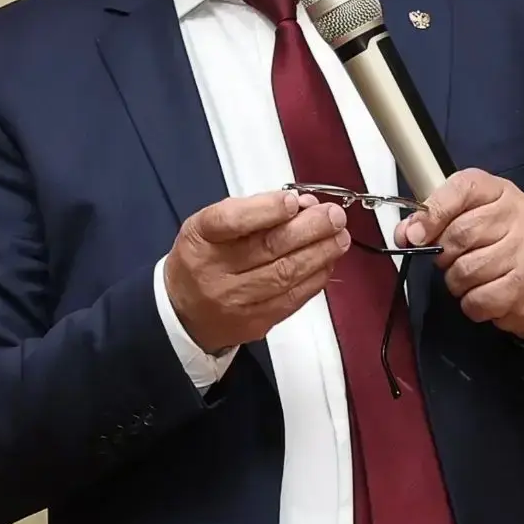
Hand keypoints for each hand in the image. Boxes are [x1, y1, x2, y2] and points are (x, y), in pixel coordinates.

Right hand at [165, 190, 350, 353]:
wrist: (183, 313)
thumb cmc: (205, 257)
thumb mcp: (212, 226)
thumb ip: (254, 211)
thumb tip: (303, 206)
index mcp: (200, 237)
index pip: (231, 221)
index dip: (266, 210)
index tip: (294, 201)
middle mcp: (214, 271)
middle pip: (267, 248)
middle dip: (310, 229)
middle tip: (335, 216)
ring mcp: (234, 301)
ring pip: (285, 275)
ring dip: (320, 253)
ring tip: (340, 237)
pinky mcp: (254, 323)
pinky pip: (292, 299)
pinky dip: (315, 278)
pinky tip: (327, 262)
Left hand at [394, 169, 523, 338]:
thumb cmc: (496, 247)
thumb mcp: (465, 220)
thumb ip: (432, 222)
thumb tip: (406, 234)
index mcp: (498, 191)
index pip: (461, 188)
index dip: (432, 213)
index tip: (414, 236)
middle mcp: (517, 214)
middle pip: (459, 234)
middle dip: (444, 256)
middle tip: (452, 260)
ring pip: (465, 271)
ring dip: (457, 283)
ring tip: (473, 278)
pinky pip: (478, 298)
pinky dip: (472, 303)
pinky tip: (485, 295)